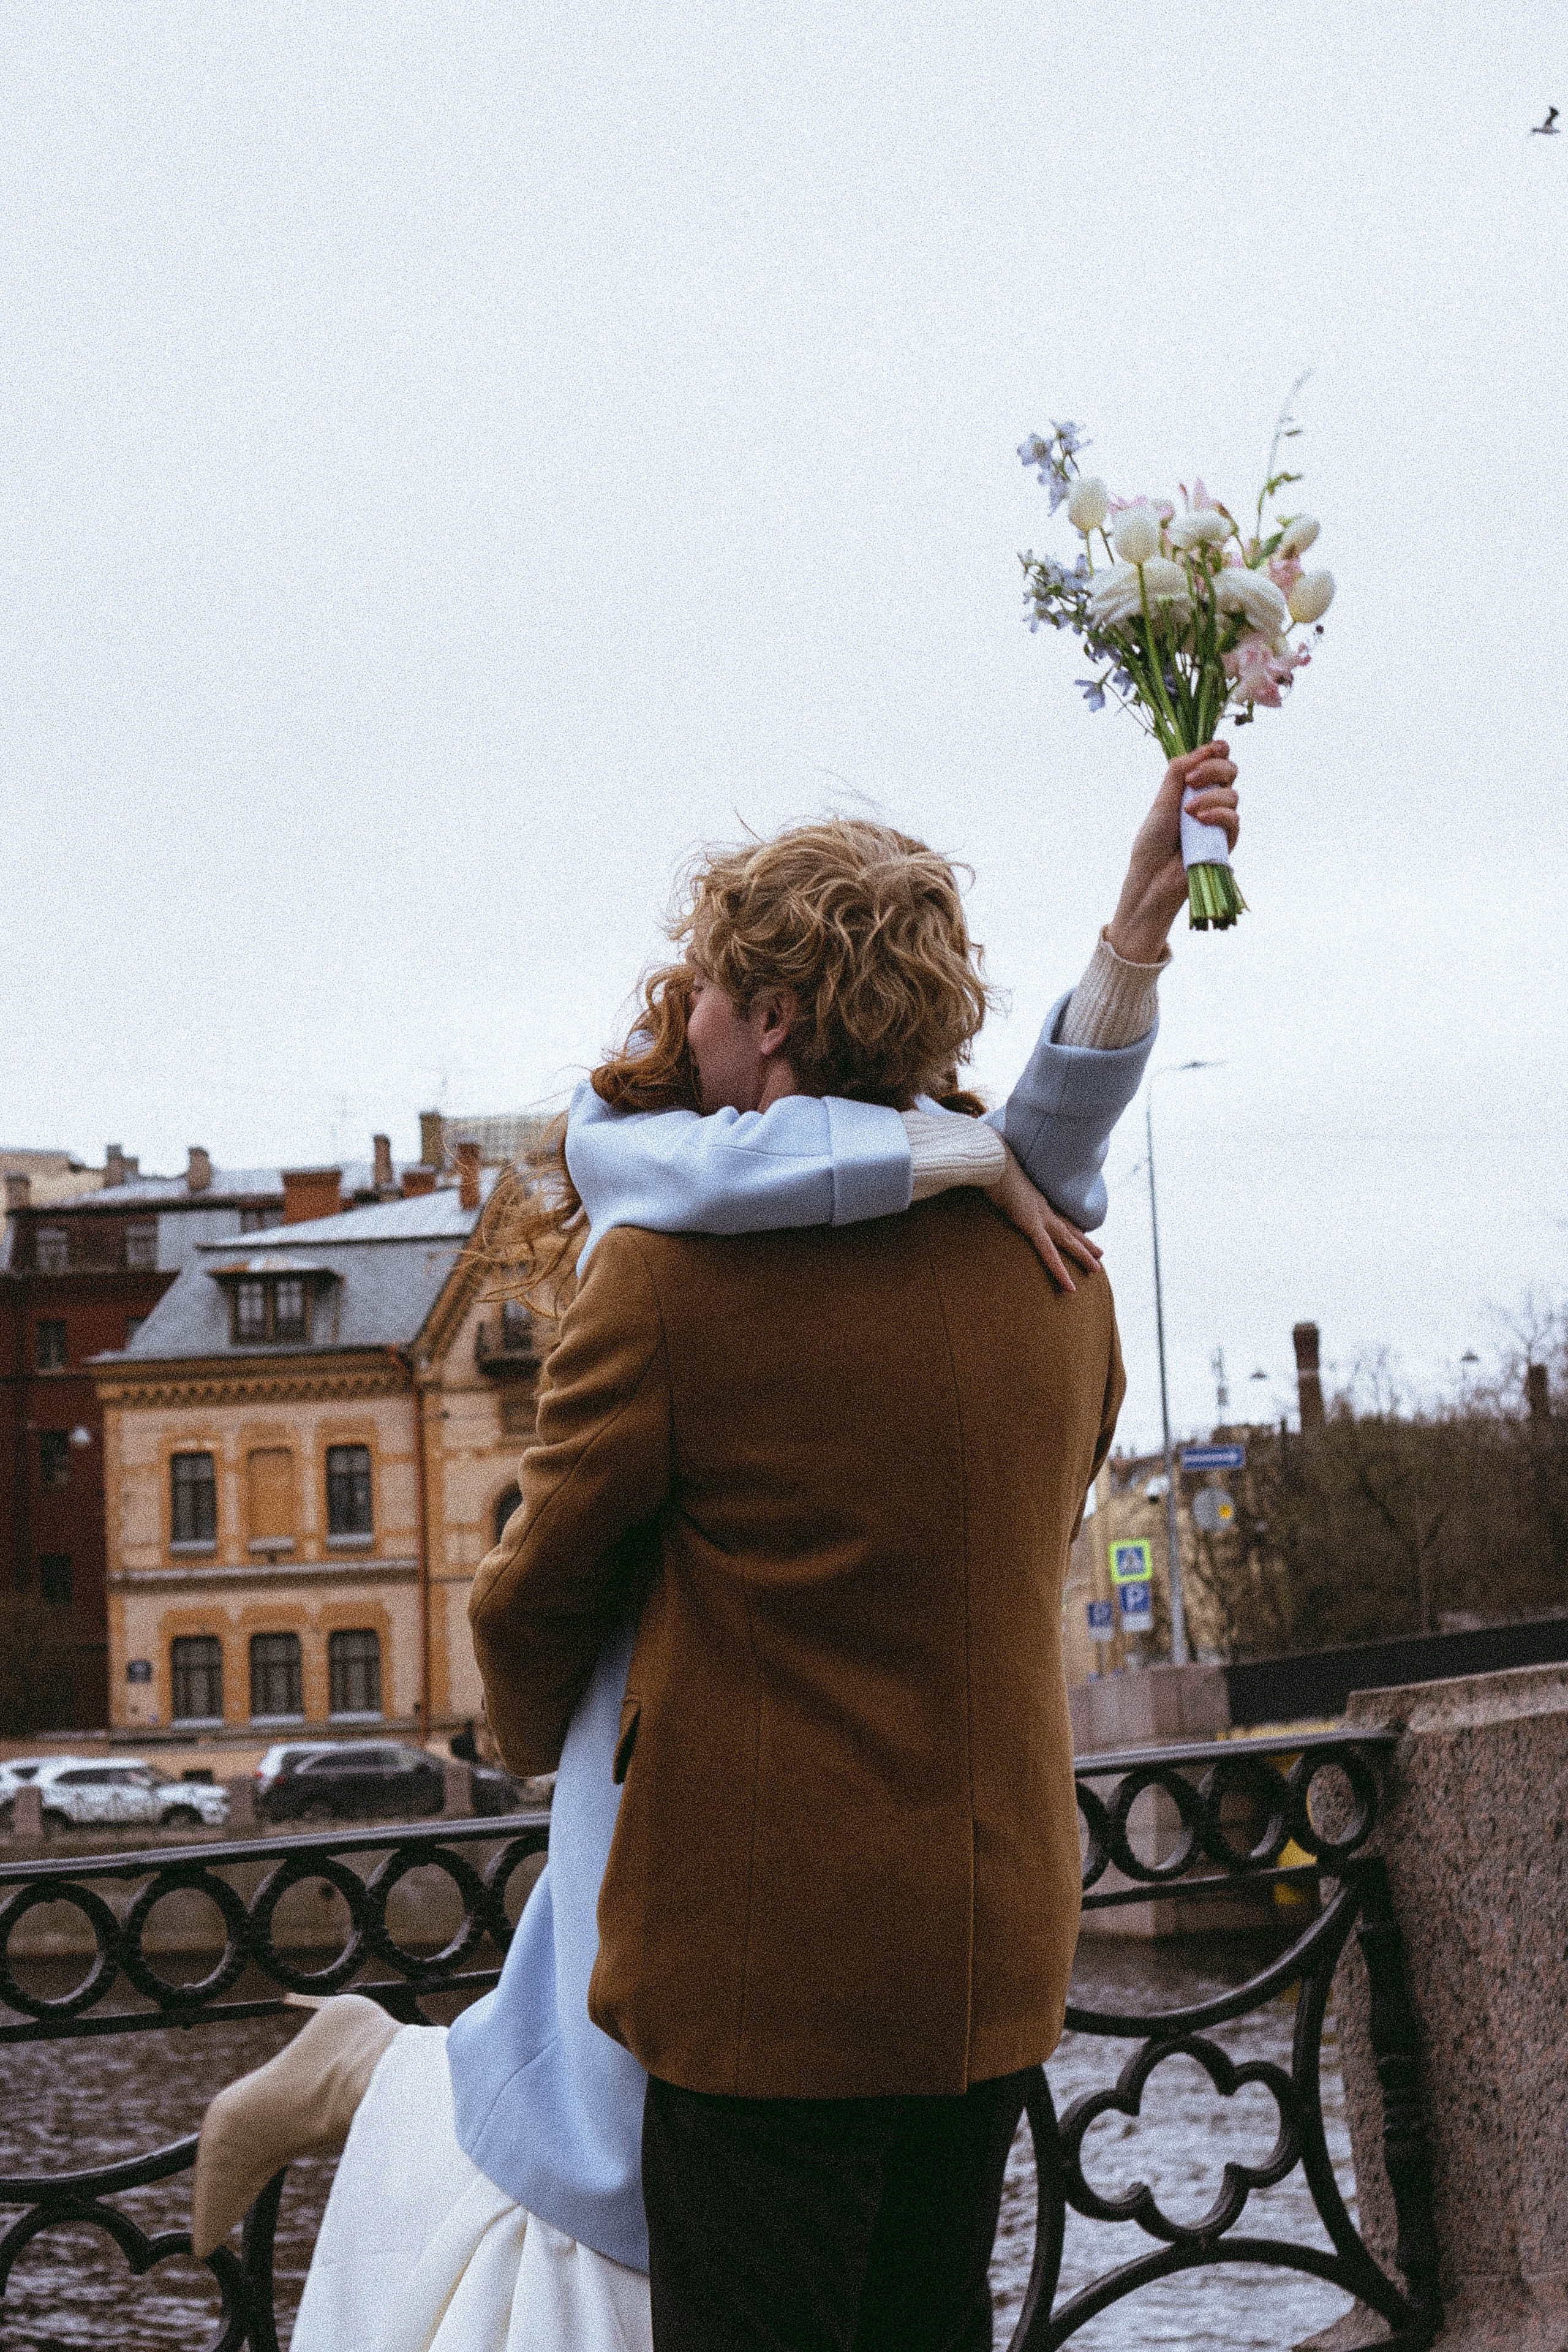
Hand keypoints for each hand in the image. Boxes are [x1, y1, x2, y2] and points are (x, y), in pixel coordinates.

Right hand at [987, 1143, 1102, 1293]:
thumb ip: (996, 1186)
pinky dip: (1059, 1270)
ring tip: (1096, 1268)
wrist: (990, 1158)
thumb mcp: (994, 1178)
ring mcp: (1038, 1215)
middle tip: (1099, 1254)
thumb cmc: (987, 1165)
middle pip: (1067, 1228)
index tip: (1082, 1233)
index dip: (1070, 1226)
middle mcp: (1041, 1206)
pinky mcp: (1030, 1223)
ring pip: (1066, 1240)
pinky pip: (1048, 1252)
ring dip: (1082, 1255)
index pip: (1057, 1215)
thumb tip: (988, 1185)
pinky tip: (1068, 1285)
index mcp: (1033, 1198)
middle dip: (1084, 1242)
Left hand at [1105, 742, 1238, 964]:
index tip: (1212, 747)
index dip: (1218, 749)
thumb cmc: (1152, 841)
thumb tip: (1200, 750)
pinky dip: (1219, 815)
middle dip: (1214, 767)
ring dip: (1211, 797)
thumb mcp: (1162, 801)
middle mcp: (1210, 801)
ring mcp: (1219, 821)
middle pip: (1230, 771)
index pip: (1216, 760)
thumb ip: (1178, 773)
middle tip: (1192, 778)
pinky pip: (1234, 819)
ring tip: (1188, 812)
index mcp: (1193, 788)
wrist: (1151, 877)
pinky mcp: (1225, 842)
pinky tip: (1201, 820)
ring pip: (1233, 794)